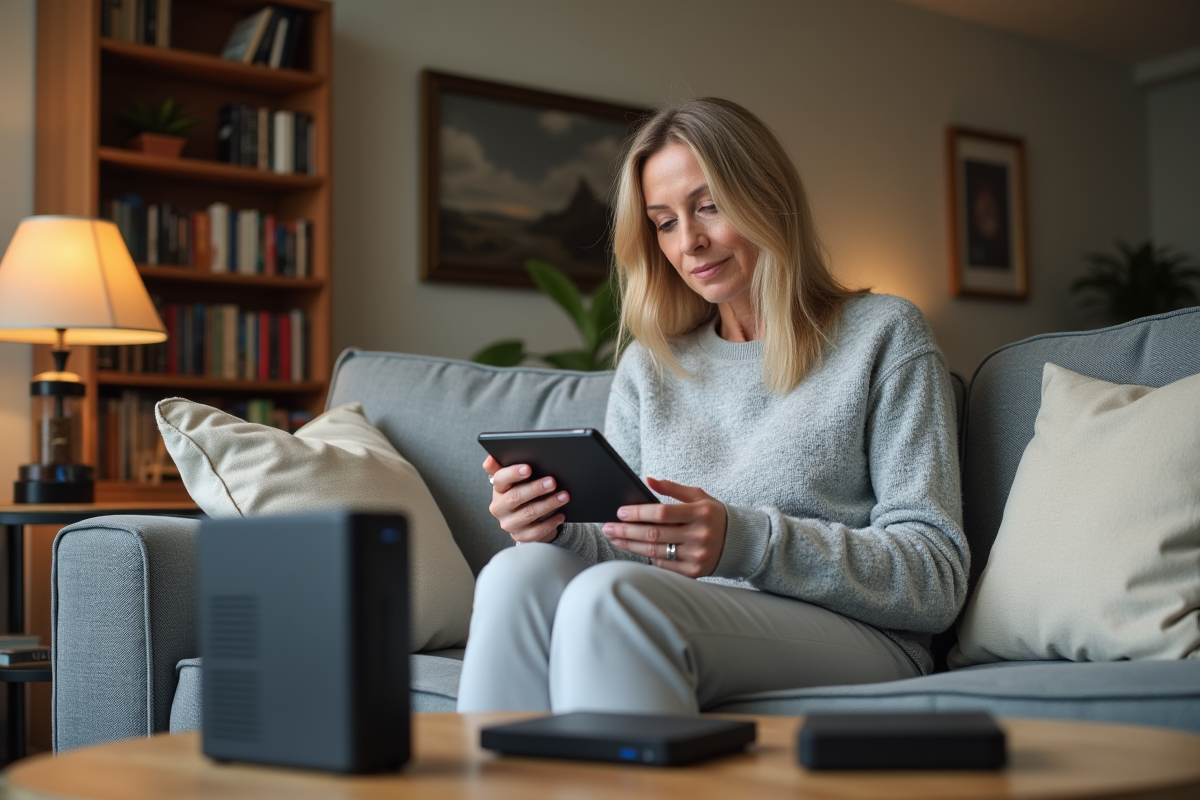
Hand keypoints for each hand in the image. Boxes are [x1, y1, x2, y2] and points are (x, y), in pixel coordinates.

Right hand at [483, 455, 567, 543]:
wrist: (526, 519)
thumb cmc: (521, 493)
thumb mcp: (513, 479)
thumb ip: (503, 465)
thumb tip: (490, 458)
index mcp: (497, 490)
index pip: (500, 479)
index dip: (513, 473)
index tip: (528, 468)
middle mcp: (500, 507)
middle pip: (515, 497)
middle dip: (535, 488)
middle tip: (552, 482)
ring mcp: (509, 524)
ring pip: (528, 514)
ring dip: (548, 504)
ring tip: (563, 496)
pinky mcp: (520, 536)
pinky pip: (536, 532)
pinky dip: (550, 523)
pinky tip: (561, 515)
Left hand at [601, 477, 726, 577]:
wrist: (740, 542)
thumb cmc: (713, 515)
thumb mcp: (698, 496)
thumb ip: (672, 488)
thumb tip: (647, 480)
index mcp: (700, 513)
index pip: (662, 513)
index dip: (638, 513)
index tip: (619, 512)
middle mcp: (699, 535)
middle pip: (654, 534)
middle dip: (627, 531)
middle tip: (607, 528)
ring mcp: (697, 556)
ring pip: (655, 552)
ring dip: (630, 545)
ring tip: (614, 538)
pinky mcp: (694, 572)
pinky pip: (664, 565)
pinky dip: (648, 557)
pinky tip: (634, 549)